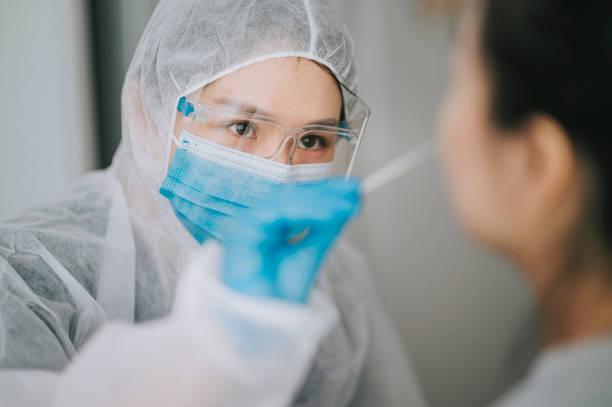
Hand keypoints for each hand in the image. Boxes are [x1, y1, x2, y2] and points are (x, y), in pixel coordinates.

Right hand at [222, 178, 360, 302]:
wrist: (262, 324)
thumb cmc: (280, 296)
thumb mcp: (312, 253)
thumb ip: (328, 227)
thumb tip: (351, 201)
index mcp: (273, 225)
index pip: (300, 199)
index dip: (327, 192)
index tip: (355, 189)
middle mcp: (259, 221)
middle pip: (293, 196)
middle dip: (326, 193)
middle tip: (355, 192)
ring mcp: (248, 224)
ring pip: (286, 202)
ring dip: (319, 202)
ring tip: (346, 207)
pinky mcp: (242, 231)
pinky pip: (275, 214)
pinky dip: (303, 211)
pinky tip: (327, 215)